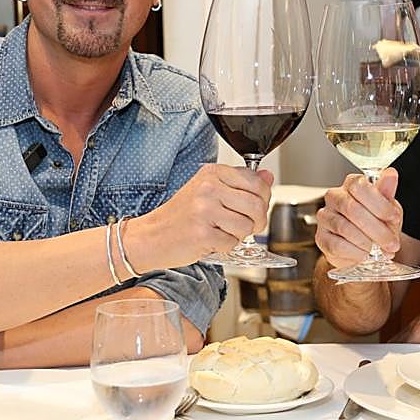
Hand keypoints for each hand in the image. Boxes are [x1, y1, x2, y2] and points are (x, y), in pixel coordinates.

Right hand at [133, 163, 273, 266]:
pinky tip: (210, 240)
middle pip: (257, 205)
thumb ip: (241, 183)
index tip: (252, 208)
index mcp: (213, 173)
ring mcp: (205, 210)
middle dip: (257, 221)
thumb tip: (268, 176)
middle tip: (244, 226)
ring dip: (238, 235)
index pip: (257, 182)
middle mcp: (209, 188)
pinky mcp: (203, 233)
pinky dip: (224, 247)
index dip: (262, 199)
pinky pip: (232, 243)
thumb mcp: (210, 191)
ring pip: (247, 226)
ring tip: (220, 231)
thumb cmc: (180, 216)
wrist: (151, 236)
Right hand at [315, 168, 401, 270]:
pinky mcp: (321, 238)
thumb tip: (391, 174)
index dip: (379, 203)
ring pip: (344, 227)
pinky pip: (336, 245)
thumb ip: (387, 192)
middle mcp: (334, 197)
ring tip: (380, 251)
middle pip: (352, 209)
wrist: (367, 247)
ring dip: (367, 242)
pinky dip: (355, 252)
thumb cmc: (376, 222)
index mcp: (351, 184)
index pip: (359, 186)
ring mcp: (325, 217)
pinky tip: (365, 255)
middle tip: (391, 243)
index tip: (394, 218)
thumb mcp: (387, 208)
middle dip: (376, 229)